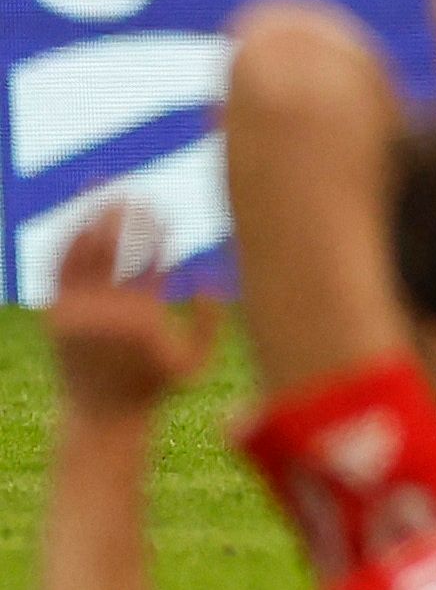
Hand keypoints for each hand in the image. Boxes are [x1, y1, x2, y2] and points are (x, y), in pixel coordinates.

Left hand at [46, 204, 218, 423]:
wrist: (100, 413)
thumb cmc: (152, 388)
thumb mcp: (194, 366)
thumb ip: (210, 325)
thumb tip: (211, 280)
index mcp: (143, 317)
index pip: (151, 261)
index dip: (157, 233)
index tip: (164, 213)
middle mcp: (105, 312)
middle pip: (113, 250)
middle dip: (122, 218)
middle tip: (132, 193)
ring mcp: (76, 313)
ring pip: (82, 254)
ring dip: (90, 219)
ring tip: (99, 191)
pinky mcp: (56, 315)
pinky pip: (60, 270)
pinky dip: (67, 242)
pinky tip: (76, 221)